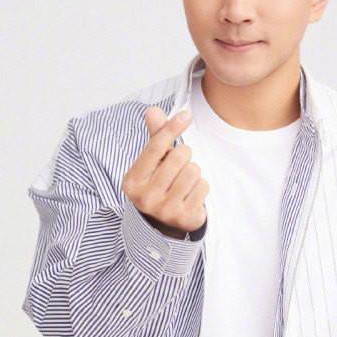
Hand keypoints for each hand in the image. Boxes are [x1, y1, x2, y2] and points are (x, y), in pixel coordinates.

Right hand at [121, 107, 208, 237]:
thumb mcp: (151, 164)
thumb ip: (155, 138)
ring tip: (183, 181)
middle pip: (178, 157)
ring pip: (193, 170)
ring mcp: (165, 210)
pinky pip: (203, 186)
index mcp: (132, 181)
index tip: (186, 115)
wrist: (162, 225)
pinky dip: (201, 186)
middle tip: (178, 166)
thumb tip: (153, 111)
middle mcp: (146, 197)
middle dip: (183, 156)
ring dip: (193, 172)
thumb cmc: (157, 185)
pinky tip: (191, 194)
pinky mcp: (185, 218)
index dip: (171, 128)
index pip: (155, 147)